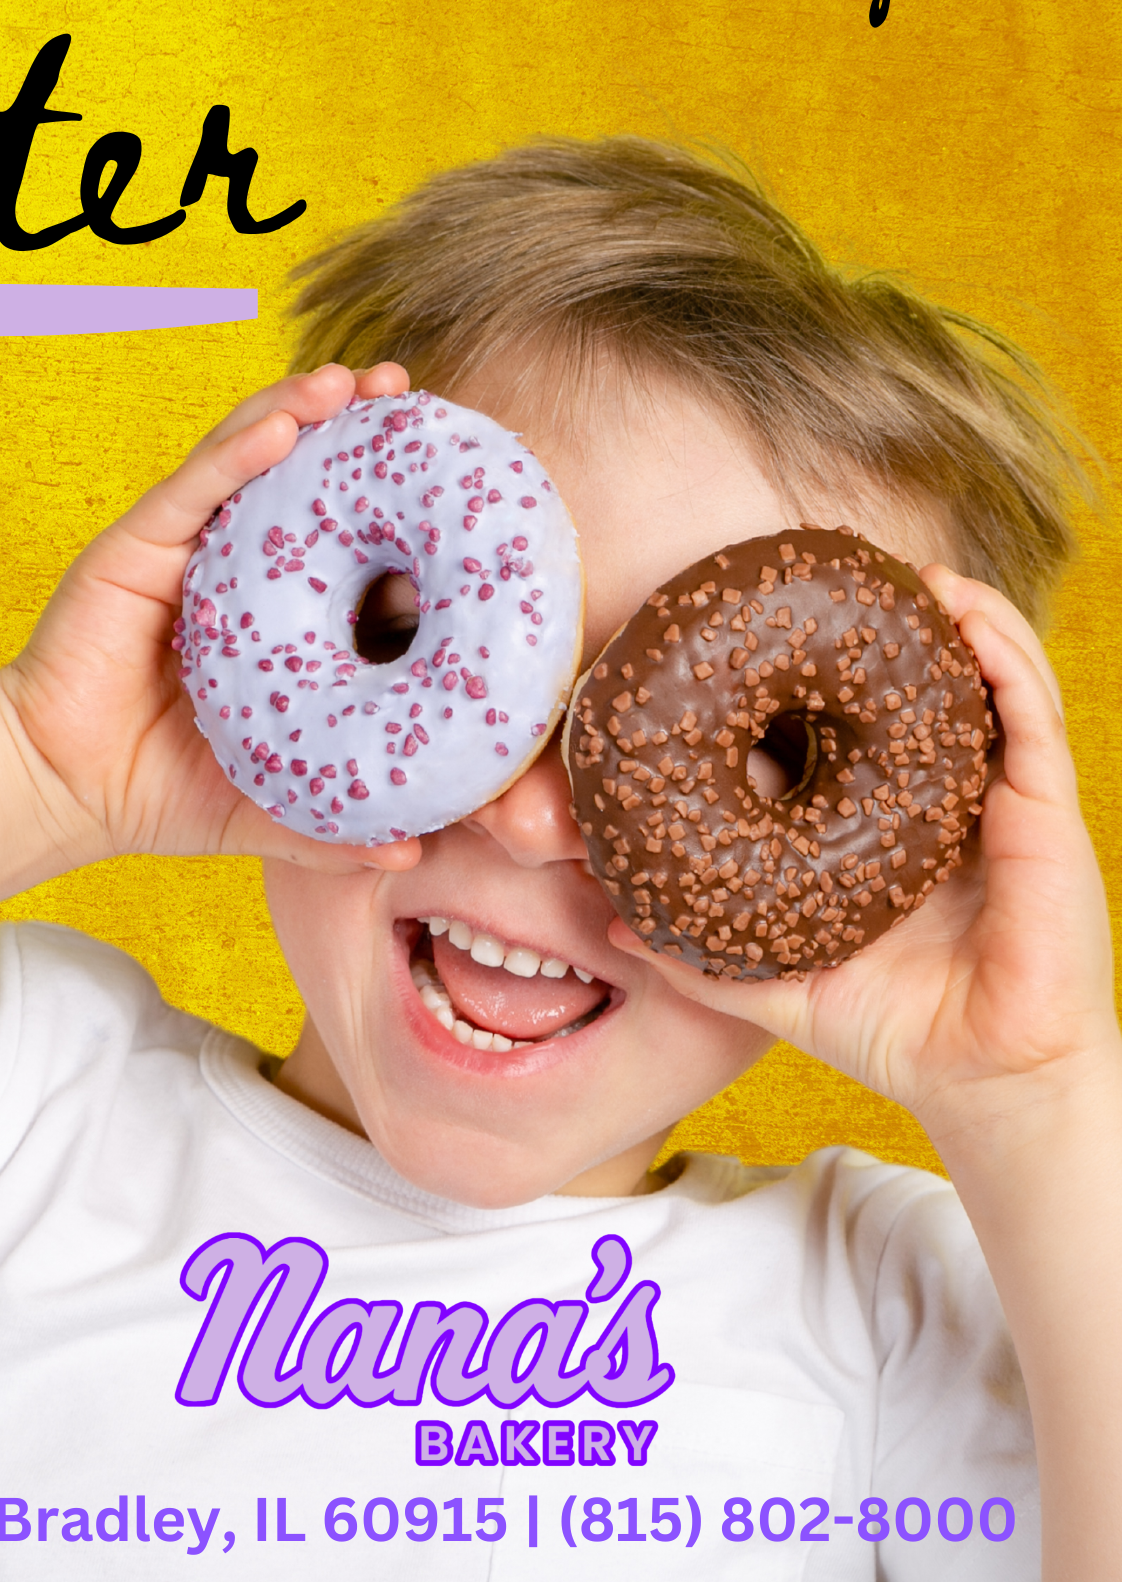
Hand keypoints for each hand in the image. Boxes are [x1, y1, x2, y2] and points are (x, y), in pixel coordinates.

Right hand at [0, 362, 423, 876]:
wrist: (59, 792)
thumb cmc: (152, 789)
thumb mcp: (264, 804)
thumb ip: (333, 825)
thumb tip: (417, 852)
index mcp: (265, 613)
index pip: (335, 540)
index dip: (387, 501)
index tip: (451, 473)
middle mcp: (227, 566)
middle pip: (296, 477)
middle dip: (354, 428)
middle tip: (412, 394)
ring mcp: (182, 550)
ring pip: (246, 460)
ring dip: (302, 411)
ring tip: (357, 384)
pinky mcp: (135, 549)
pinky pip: (193, 489)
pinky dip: (239, 451)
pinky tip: (285, 424)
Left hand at [608, 565, 1118, 1144]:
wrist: (987, 1085)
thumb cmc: (891, 1030)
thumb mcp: (779, 981)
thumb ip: (698, 954)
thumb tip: (612, 916)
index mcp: (884, 827)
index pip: (849, 734)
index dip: (817, 679)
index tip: (770, 626)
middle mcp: (944, 802)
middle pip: (922, 692)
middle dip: (894, 628)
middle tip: (844, 573)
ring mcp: (1001, 803)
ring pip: (987, 684)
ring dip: (958, 618)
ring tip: (917, 573)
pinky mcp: (1046, 816)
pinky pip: (1032, 719)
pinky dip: (1005, 659)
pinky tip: (970, 616)